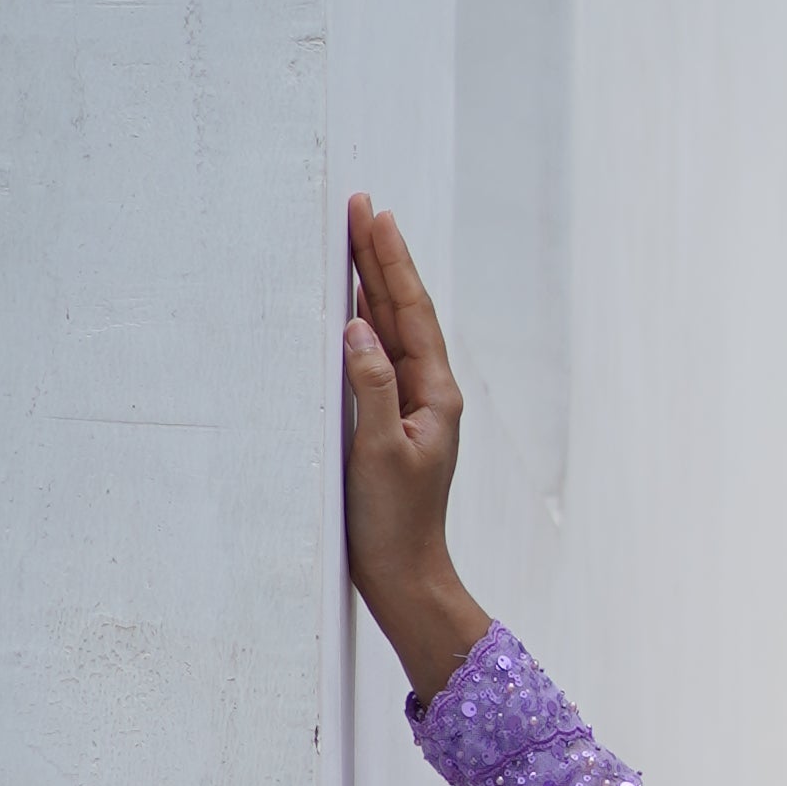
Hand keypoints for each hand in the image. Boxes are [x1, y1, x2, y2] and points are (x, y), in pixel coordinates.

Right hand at [341, 195, 489, 700]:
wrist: (404, 578)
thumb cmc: (393, 525)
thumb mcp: (378, 452)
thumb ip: (371, 387)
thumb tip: (358, 328)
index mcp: (436, 394)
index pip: (411, 311)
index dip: (390, 260)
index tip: (373, 213)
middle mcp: (429, 394)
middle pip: (403, 310)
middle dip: (382, 258)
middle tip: (361, 207)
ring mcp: (411, 407)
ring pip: (390, 331)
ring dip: (373, 285)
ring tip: (356, 240)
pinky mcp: (390, 424)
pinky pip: (377, 360)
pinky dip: (363, 326)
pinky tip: (351, 307)